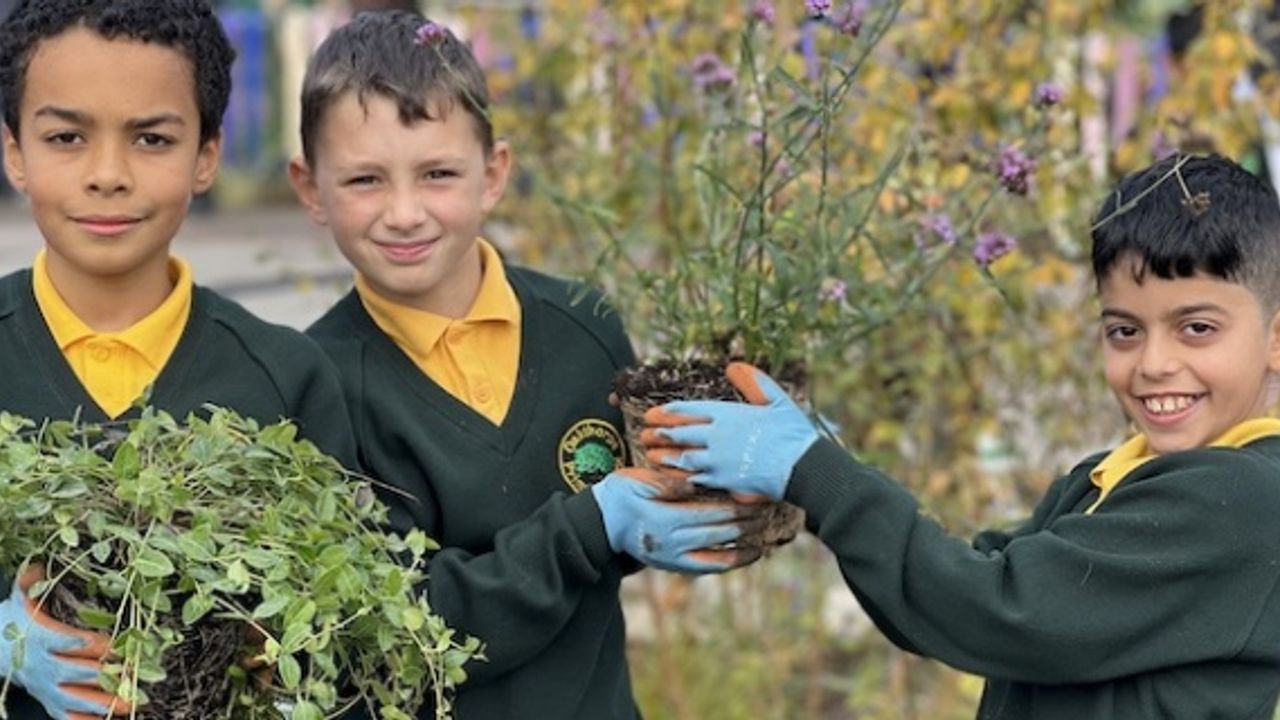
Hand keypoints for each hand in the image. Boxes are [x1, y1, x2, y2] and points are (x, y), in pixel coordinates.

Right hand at [0, 566, 130, 719]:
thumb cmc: (15, 621)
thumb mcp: (18, 598)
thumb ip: (30, 581)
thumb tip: (39, 564)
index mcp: (41, 638)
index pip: (67, 642)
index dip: (88, 644)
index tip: (111, 644)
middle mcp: (45, 666)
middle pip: (77, 672)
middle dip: (105, 675)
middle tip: (131, 675)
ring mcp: (48, 688)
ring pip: (77, 698)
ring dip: (104, 703)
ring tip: (131, 705)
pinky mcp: (50, 702)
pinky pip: (69, 717)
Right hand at [591, 468, 765, 572]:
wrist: (603, 523)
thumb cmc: (622, 494)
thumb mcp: (638, 480)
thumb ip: (667, 483)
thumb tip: (695, 482)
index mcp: (664, 518)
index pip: (708, 513)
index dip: (734, 507)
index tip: (755, 500)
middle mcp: (671, 542)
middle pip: (717, 533)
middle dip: (744, 524)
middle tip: (768, 514)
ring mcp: (673, 557)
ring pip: (715, 557)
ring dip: (741, 550)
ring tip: (763, 541)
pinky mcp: (673, 566)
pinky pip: (706, 568)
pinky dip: (727, 563)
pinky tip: (745, 556)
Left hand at [640, 362, 817, 500]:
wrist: (802, 467)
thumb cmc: (792, 433)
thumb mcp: (776, 399)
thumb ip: (753, 381)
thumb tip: (733, 366)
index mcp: (727, 414)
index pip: (689, 410)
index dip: (669, 412)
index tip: (654, 413)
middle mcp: (717, 436)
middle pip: (680, 433)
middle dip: (660, 433)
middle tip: (645, 434)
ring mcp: (717, 460)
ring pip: (682, 457)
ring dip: (665, 456)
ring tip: (652, 456)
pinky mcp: (723, 481)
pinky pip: (695, 478)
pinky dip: (681, 477)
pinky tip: (673, 477)